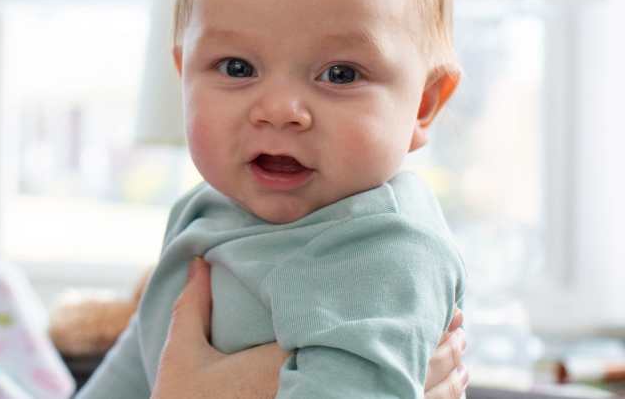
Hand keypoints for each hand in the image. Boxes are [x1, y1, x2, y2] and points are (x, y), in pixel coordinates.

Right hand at [152, 258, 469, 398]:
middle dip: (434, 348)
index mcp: (286, 365)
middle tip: (459, 323)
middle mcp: (317, 395)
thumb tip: (200, 258)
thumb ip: (194, 305)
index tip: (429, 302)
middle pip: (392, 370)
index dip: (400, 323)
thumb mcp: (182, 353)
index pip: (358, 340)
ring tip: (461, 359)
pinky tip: (435, 398)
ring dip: (436, 381)